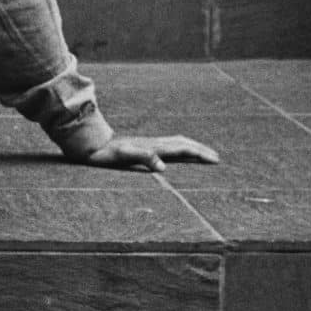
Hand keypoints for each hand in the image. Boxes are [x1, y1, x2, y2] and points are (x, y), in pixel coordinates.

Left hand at [77, 134, 218, 172]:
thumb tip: (164, 168)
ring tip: (204, 152)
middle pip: (183, 143)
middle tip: (217, 158)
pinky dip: (180, 147)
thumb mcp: (124, 157)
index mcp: (154, 147)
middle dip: (201, 150)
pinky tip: (178, 151)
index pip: (182, 149)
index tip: (215, 160)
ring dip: (192, 147)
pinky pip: (168, 145)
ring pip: (177, 142)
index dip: (199, 154)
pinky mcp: (143, 145)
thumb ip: (144, 158)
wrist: (92, 144)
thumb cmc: (107, 153)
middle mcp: (154, 143)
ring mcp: (149, 143)